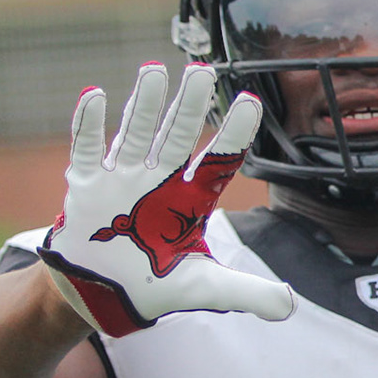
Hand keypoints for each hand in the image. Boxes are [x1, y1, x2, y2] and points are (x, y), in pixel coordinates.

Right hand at [39, 64, 293, 336]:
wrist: (103, 294)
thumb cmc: (156, 284)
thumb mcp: (204, 288)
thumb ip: (246, 291)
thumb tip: (290, 307)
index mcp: (191, 200)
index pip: (218, 161)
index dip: (233, 133)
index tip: (249, 101)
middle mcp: (160, 181)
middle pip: (178, 136)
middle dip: (189, 106)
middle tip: (202, 71)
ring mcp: (123, 179)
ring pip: (137, 135)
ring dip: (145, 105)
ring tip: (156, 70)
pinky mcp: (86, 187)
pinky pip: (87, 151)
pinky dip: (89, 125)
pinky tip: (95, 96)